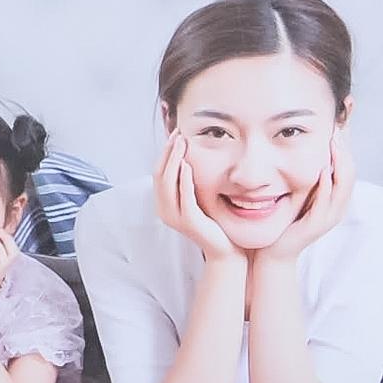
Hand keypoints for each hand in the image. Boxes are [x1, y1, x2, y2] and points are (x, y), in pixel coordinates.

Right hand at [154, 132, 242, 267]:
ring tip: (181, 143)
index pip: (158, 172)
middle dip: (168, 152)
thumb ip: (189, 182)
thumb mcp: (197, 197)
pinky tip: (188, 165)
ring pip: (167, 183)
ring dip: (174, 160)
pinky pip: (183, 196)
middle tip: (177, 134)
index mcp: (164, 203)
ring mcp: (174, 216)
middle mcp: (164, 210)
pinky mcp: (188, 221)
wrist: (224, 248)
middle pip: (159, 174)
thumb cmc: (212, 222)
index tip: (175, 134)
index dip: (165, 152)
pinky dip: (184, 179)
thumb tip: (188, 158)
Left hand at [259, 134, 353, 265]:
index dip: (346, 147)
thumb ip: (306, 177)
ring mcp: (329, 217)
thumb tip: (306, 152)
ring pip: (343, 187)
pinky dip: (327, 186)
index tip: (340, 125)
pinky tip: (323, 171)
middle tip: (338, 129)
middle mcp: (337, 207)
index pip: (347, 168)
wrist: (275, 252)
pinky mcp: (317, 224)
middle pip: (350, 175)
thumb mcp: (300, 194)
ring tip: (335, 144)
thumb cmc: (287, 222)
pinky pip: (326, 203)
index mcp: (335, 199)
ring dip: (340, 164)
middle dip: (345, 151)